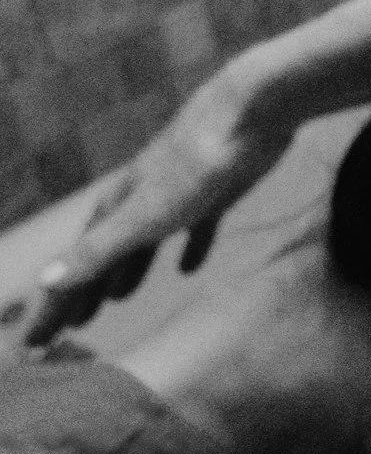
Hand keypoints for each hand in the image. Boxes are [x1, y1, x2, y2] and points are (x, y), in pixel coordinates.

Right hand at [14, 66, 292, 344]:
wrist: (252, 111)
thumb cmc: (196, 166)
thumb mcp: (144, 217)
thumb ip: (99, 250)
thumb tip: (46, 281)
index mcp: (116, 208)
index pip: (74, 267)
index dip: (54, 307)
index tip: (35, 342)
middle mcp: (138, 199)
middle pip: (103, 254)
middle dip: (83, 292)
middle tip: (69, 330)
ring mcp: (177, 192)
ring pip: (142, 241)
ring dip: (127, 271)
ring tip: (118, 300)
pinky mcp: (217, 190)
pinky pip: (195, 228)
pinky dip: (187, 250)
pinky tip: (190, 269)